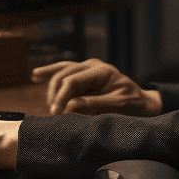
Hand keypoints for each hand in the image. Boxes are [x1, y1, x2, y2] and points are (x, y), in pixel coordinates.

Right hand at [30, 58, 162, 116]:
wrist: (143, 103)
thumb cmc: (133, 105)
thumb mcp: (117, 107)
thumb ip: (94, 105)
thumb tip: (69, 106)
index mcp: (102, 71)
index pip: (73, 80)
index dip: (61, 96)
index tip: (55, 113)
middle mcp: (93, 65)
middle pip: (64, 74)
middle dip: (55, 94)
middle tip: (52, 114)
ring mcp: (88, 67)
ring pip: (62, 71)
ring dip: (51, 87)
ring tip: (47, 103)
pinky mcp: (84, 73)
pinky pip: (64, 71)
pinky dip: (50, 73)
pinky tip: (35, 75)